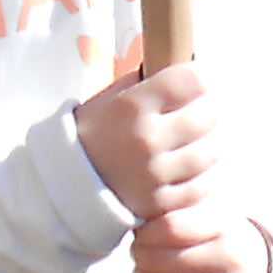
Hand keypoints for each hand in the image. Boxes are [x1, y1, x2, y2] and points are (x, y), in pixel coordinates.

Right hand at [74, 59, 226, 233]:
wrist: (64, 184)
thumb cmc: (94, 133)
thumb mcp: (113, 98)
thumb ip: (149, 83)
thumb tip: (187, 69)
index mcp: (133, 106)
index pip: (192, 81)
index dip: (198, 78)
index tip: (195, 82)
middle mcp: (146, 139)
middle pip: (206, 116)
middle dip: (204, 110)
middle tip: (197, 111)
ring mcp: (155, 175)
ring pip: (208, 153)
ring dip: (205, 144)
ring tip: (192, 141)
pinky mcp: (160, 203)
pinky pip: (199, 186)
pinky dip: (199, 176)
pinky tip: (185, 168)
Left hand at [129, 208, 272, 272]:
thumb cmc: (223, 244)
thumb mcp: (212, 217)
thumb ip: (180, 212)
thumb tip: (138, 217)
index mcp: (225, 227)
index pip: (171, 227)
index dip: (147, 232)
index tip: (142, 233)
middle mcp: (228, 260)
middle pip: (160, 260)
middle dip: (139, 256)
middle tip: (137, 253)